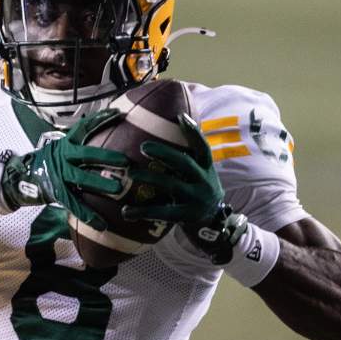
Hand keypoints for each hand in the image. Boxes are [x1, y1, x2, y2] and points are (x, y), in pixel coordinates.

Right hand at [0, 109, 128, 228]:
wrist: (19, 178)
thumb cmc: (47, 164)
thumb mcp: (60, 150)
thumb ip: (78, 148)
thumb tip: (103, 141)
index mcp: (65, 144)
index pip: (84, 128)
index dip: (100, 120)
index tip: (118, 114)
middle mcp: (62, 156)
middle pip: (87, 154)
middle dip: (108, 157)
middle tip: (127, 162)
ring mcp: (58, 174)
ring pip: (82, 178)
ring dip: (101, 183)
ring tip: (119, 189)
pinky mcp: (55, 192)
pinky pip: (73, 204)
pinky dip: (88, 215)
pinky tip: (102, 224)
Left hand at [121, 113, 247, 262]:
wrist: (214, 222)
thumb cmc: (198, 191)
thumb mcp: (200, 174)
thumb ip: (187, 159)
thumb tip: (170, 130)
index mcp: (206, 168)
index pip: (202, 147)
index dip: (193, 132)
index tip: (180, 117)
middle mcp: (203, 181)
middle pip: (185, 163)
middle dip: (164, 153)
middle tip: (143, 147)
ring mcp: (196, 199)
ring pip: (172, 186)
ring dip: (151, 179)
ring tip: (132, 174)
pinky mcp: (186, 216)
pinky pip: (162, 212)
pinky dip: (143, 211)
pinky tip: (126, 212)